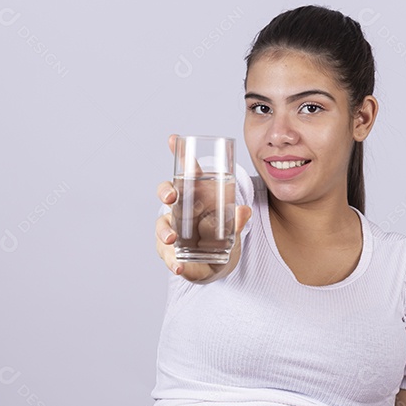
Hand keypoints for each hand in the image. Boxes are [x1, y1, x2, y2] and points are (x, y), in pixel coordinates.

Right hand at [155, 134, 251, 282]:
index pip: (187, 172)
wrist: (217, 265)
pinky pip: (168, 254)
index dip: (180, 154)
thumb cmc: (222, 239)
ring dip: (164, 231)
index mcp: (197, 196)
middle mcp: (180, 209)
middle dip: (166, 192)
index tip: (173, 138)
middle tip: (171, 197)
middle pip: (167, 193)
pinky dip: (173, 261)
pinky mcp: (170, 251)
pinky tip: (178, 267)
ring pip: (162, 224)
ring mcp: (173, 229)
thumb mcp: (235, 229)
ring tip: (172, 239)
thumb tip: (244, 212)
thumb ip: (238, 221)